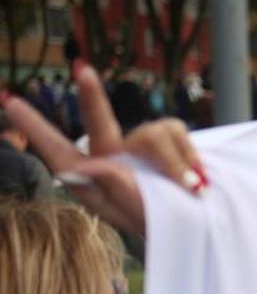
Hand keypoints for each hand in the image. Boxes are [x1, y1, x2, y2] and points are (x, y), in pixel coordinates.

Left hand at [2, 64, 203, 237]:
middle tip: (82, 69)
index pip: (58, 149)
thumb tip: (86, 165)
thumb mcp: (134, 216)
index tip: (7, 100)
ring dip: (174, 164)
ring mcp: (140, 145)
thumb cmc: (160, 223)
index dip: (33, 125)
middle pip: (100, 121)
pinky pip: (176, 132)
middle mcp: (113, 155)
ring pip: (153, 136)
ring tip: (193, 189)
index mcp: (92, 178)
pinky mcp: (168, 138)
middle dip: (92, 97)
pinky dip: (189, 156)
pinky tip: (199, 179)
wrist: (200, 223)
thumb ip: (112, 190)